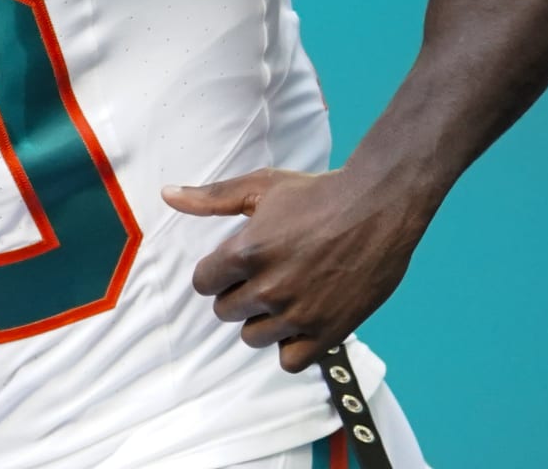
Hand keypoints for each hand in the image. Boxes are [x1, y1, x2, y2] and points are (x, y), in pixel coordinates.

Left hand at [162, 167, 429, 372]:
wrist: (379, 206)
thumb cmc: (318, 193)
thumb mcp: (260, 187)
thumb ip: (210, 198)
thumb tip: (168, 195)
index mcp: (246, 253)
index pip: (203, 284)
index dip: (216, 273)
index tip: (234, 265)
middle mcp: (269, 288)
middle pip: (226, 311)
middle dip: (238, 294)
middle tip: (264, 275)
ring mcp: (299, 313)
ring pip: (254, 337)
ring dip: (262, 320)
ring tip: (283, 295)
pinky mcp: (329, 331)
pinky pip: (290, 360)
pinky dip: (292, 346)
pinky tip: (300, 320)